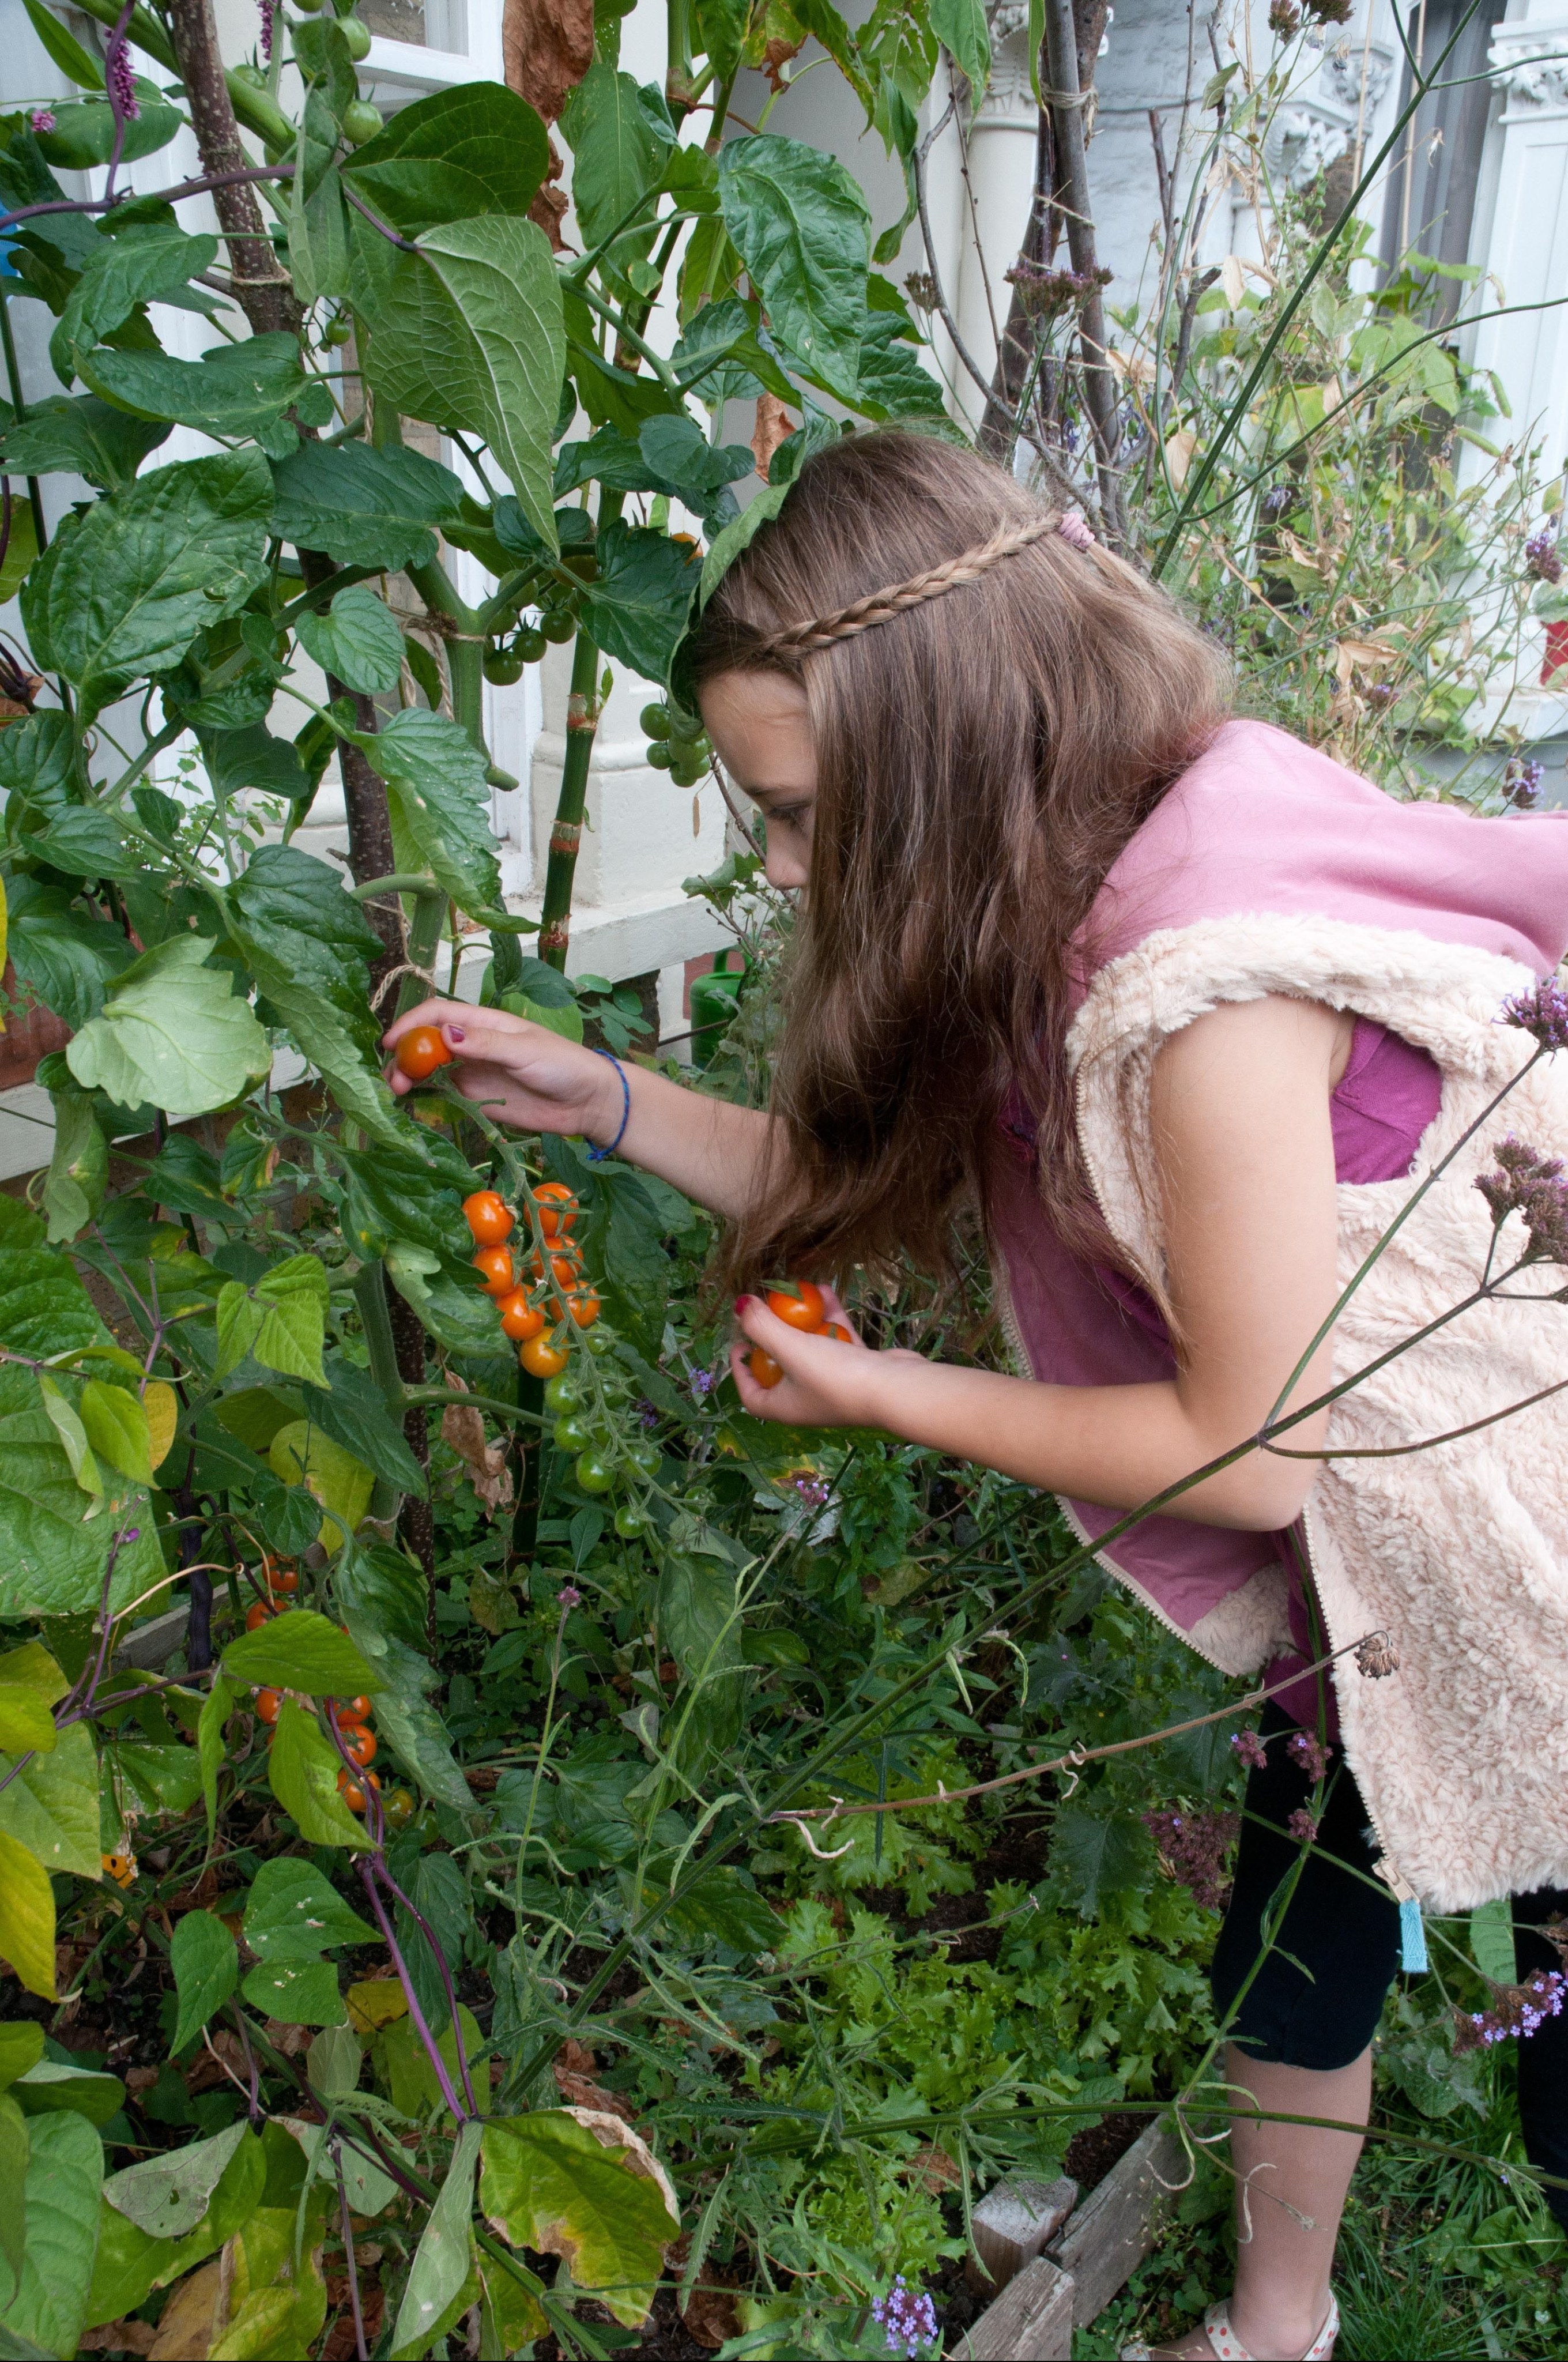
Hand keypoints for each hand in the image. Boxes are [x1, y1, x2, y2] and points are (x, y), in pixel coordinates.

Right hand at [382, 999, 622, 1141]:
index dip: (411, 1024)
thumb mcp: (525, 1050)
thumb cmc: (563, 1066)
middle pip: (426, 1042)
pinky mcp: (476, 1097)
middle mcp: (473, 1045)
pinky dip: (423, 1095)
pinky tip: (411, 1103)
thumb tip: (445, 1033)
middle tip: (392, 1078)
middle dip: (404, 1055)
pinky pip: (442, 1093)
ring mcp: (473, 1071)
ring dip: (409, 1077)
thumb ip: (486, 1043)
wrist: (586, 1102)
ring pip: (429, 1069)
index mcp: (485, 1022)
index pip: (438, 1014)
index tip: (391, 1043)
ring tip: (397, 1092)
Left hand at [729, 1288, 922, 1426]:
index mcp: (785, 1407)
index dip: (739, 1371)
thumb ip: (761, 1326)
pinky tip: (826, 1292)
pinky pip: (837, 1341)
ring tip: (796, 1292)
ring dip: (804, 1321)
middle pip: (781, 1368)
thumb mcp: (790, 1348)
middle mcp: (807, 1400)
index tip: (738, 1344)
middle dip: (774, 1337)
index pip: (751, 1395)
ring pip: (811, 1350)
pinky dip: (830, 1320)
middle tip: (767, 1312)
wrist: (897, 1390)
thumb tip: (738, 1304)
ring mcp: (835, 1386)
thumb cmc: (836, 1377)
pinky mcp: (859, 1370)